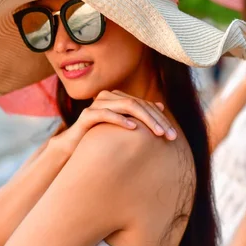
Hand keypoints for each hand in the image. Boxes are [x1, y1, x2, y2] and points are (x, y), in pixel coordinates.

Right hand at [48, 90, 176, 156]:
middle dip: (157, 120)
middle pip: (139, 104)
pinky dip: (120, 119)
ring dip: (145, 119)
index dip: (161, 119)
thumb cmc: (100, 138)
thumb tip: (160, 106)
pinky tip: (133, 128)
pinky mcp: (87, 115)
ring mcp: (97, 104)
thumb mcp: (123, 127)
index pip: (145, 105)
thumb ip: (139, 116)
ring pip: (127, 106)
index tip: (173, 135)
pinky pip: (106, 114)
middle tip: (170, 136)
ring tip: (157, 133)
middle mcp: (108, 97)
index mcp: (118, 98)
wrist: (73, 148)